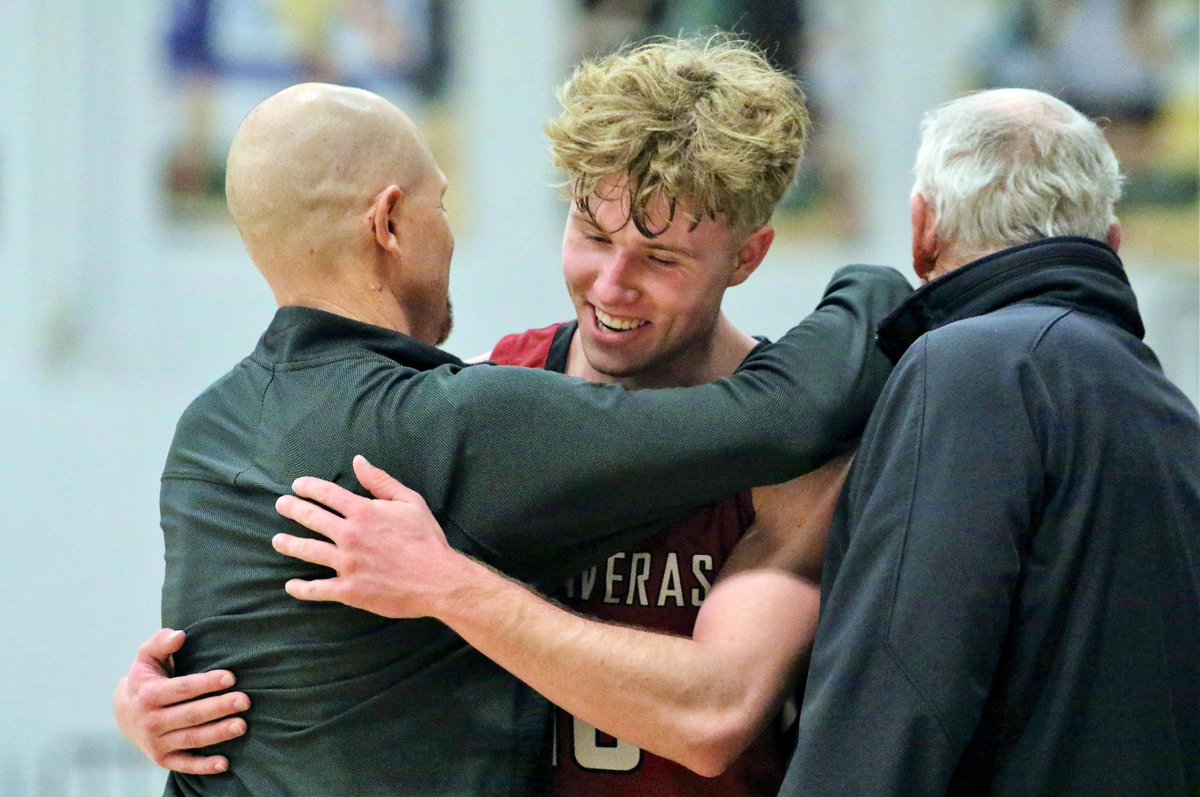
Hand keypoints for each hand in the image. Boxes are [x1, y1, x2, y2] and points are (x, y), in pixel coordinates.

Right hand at [113, 629, 249, 774]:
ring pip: (191, 739)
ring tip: (242, 725)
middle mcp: (151, 721)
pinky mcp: (162, 759)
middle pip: (190, 715)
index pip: (182, 689)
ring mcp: (156, 743)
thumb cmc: (145, 679)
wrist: (123, 714)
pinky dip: (204, 766)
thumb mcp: (146, 657)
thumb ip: (160, 643)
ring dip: (218, 734)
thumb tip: (179, 635)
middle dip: (219, 708)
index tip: (231, 677)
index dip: (206, 683)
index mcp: (148, 695)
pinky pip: (184, 765)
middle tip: (245, 701)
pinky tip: (225, 763)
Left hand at [273, 454, 464, 617]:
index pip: (326, 494)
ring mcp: (346, 564)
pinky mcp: (348, 590)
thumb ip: (381, 482)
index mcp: (363, 512)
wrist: (437, 579)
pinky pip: (317, 589)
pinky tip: (291, 586)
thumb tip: (358, 461)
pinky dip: (302, 588)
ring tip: (277, 541)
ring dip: (289, 544)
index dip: (308, 487)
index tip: (297, 486)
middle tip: (281, 505)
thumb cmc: (426, 539)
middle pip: (311, 518)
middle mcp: (349, 535)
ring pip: (307, 551)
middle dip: (292, 509)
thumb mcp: (410, 502)